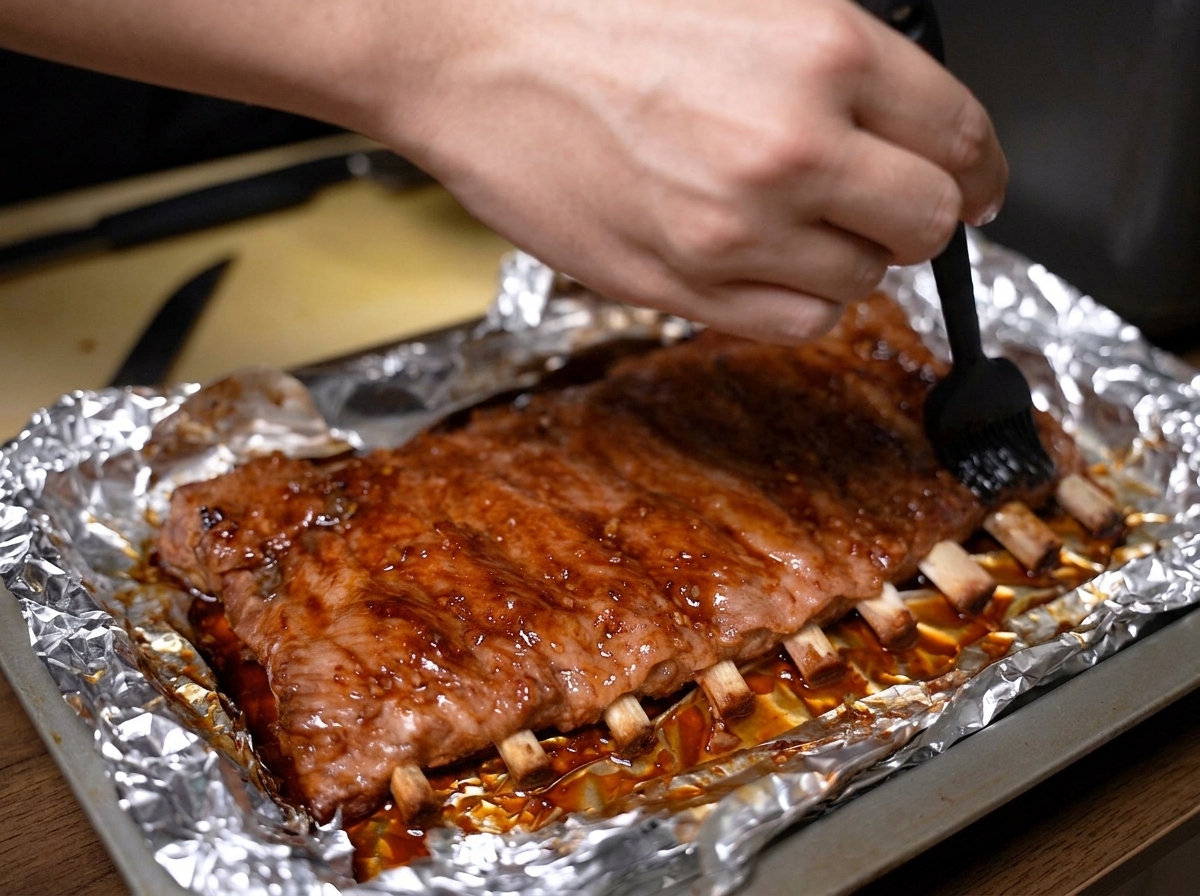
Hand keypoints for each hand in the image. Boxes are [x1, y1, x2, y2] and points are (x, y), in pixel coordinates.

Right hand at [372, 0, 1007, 342]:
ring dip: (847, 258)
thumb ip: (835, 61)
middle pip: (929, 224)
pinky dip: (799, 301)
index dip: (983, 170)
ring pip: (863, 283)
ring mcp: (736, 231)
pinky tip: (762, 262)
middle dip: (919, 217)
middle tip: (885, 205)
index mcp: (822, 49)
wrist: (465, 53)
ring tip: (793, 222)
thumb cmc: (581, 11)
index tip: (977, 186)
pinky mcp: (683, 288)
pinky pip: (796, 323)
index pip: (961, 136)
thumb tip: (904, 123)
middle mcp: (793, 146)